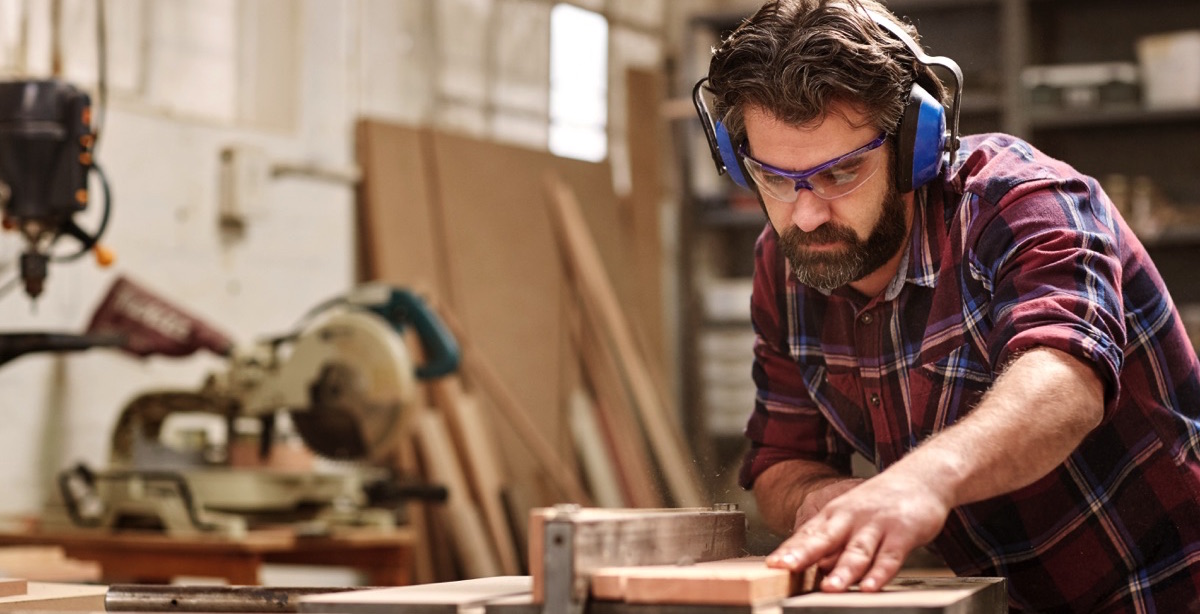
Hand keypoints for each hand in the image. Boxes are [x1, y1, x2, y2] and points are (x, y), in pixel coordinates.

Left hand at [765, 472, 951, 592]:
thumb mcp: (849, 514)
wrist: (921, 477)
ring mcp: (877, 525)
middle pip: (824, 539)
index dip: (789, 550)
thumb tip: (810, 568)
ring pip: (857, 551)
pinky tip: (869, 587)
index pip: (807, 535)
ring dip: (843, 571)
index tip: (772, 564)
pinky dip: (880, 573)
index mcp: (834, 514)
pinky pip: (889, 556)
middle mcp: (851, 518)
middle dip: (803, 555)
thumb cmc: (880, 502)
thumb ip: (832, 542)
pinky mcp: (902, 533)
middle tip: (785, 569)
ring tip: (830, 589)